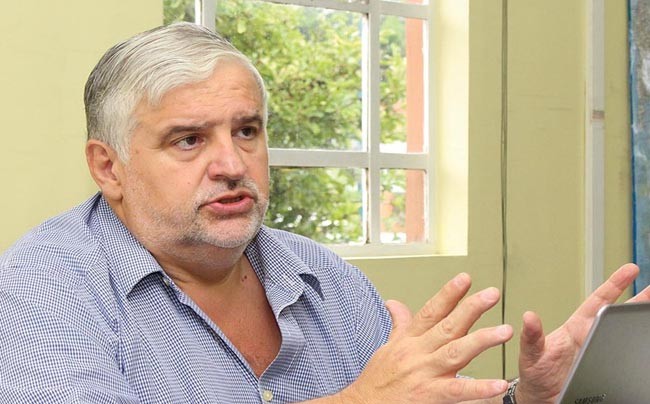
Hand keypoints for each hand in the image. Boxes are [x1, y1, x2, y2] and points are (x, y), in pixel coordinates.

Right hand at [339, 273, 511, 403]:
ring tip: (505, 331)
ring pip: (456, 353)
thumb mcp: (386, 347)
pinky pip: (458, 391)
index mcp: (409, 341)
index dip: (448, 294)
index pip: (430, 311)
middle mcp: (417, 353)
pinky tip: (498, 382)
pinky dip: (478, 387)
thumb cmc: (376, 380)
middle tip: (492, 294)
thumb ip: (398, 325)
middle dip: (471, 308)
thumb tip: (394, 303)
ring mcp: (424, 374)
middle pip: (447, 326)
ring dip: (482, 340)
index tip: (466, 278)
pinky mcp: (428, 396)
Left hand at [515, 263, 649, 402]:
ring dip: (639, 326)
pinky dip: (636, 351)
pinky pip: (624, 360)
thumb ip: (531, 336)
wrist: (541, 398)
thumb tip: (529, 317)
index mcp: (576, 328)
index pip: (598, 302)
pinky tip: (646, 346)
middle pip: (618, 316)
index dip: (614, 284)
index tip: (630, 269)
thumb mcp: (531, 354)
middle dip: (639, 301)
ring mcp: (599, 353)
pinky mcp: (605, 370)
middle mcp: (590, 338)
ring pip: (624, 336)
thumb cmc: (535, 373)